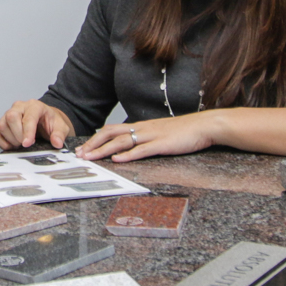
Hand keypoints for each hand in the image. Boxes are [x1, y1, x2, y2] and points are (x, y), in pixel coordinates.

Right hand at [0, 100, 74, 150]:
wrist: (45, 121)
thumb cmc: (50, 122)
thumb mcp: (61, 127)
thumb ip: (59, 134)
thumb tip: (57, 143)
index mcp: (35, 106)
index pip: (28, 117)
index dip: (27, 131)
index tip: (27, 144)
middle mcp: (19, 107)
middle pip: (11, 117)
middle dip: (18, 135)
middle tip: (26, 144)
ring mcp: (8, 114)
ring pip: (2, 126)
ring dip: (11, 139)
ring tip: (21, 143)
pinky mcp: (2, 123)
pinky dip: (2, 143)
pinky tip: (12, 145)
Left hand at [76, 113, 214, 162]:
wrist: (205, 126)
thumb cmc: (185, 131)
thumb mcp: (160, 133)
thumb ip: (145, 138)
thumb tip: (131, 147)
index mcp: (141, 126)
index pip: (112, 130)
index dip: (96, 138)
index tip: (83, 147)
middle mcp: (143, 129)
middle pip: (111, 133)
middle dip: (93, 144)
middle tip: (79, 154)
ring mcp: (152, 136)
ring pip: (122, 141)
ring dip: (103, 150)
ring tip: (90, 157)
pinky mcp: (163, 144)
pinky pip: (142, 150)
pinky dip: (128, 155)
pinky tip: (117, 160)